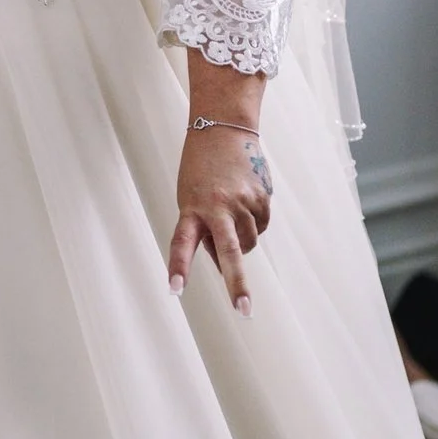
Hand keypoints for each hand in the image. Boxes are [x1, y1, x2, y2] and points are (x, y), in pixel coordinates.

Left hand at [166, 124, 274, 316]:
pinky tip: (245, 199)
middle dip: (237, 284)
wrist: (224, 127)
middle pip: (229, 251)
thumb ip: (204, 227)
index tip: (175, 289)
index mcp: (191, 207)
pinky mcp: (262, 198)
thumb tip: (228, 259)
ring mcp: (242, 202)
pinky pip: (261, 225)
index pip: (181, 243)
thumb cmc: (201, 169)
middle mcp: (217, 207)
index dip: (179, 267)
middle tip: (243, 311)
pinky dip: (254, 221)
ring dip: (241, 239)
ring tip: (230, 209)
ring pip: (248, 243)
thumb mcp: (190, 196)